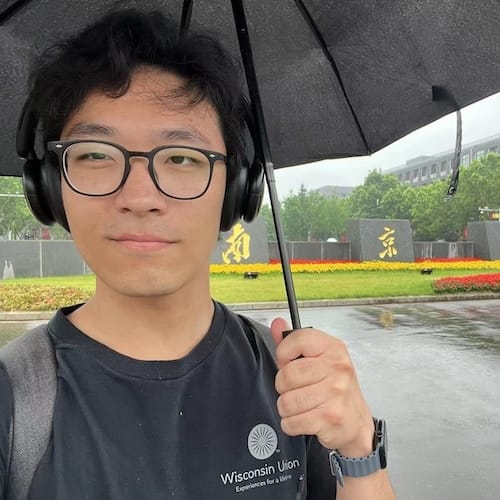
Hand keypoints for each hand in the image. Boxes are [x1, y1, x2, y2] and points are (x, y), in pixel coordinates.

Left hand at [271, 317, 374, 456]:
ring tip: (302, 404)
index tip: (288, 361)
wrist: (356, 421)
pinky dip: (292, 424)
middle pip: (286, 374)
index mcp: (333, 348)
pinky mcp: (330, 417)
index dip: (284, 353)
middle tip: (297, 388)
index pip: (297, 340)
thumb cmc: (336, 388)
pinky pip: (291, 422)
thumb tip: (277, 323)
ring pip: (285, 401)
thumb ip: (293, 341)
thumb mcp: (318, 358)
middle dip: (283, 386)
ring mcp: (335, 393)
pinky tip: (305, 417)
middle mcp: (337, 368)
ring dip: (287, 407)